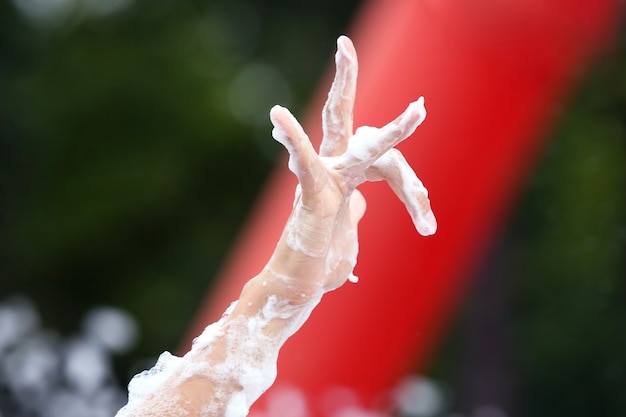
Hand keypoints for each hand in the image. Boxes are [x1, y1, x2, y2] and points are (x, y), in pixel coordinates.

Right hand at [267, 35, 435, 295]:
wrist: (298, 287)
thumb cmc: (320, 263)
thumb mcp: (346, 233)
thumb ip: (351, 214)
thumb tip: (357, 207)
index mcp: (344, 174)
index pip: (373, 146)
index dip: (395, 136)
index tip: (414, 115)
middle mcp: (330, 167)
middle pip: (341, 114)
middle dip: (345, 79)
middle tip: (343, 44)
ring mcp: (320, 176)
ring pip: (335, 123)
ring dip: (342, 84)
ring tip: (343, 49)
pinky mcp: (311, 192)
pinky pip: (303, 161)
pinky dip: (292, 139)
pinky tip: (277, 116)